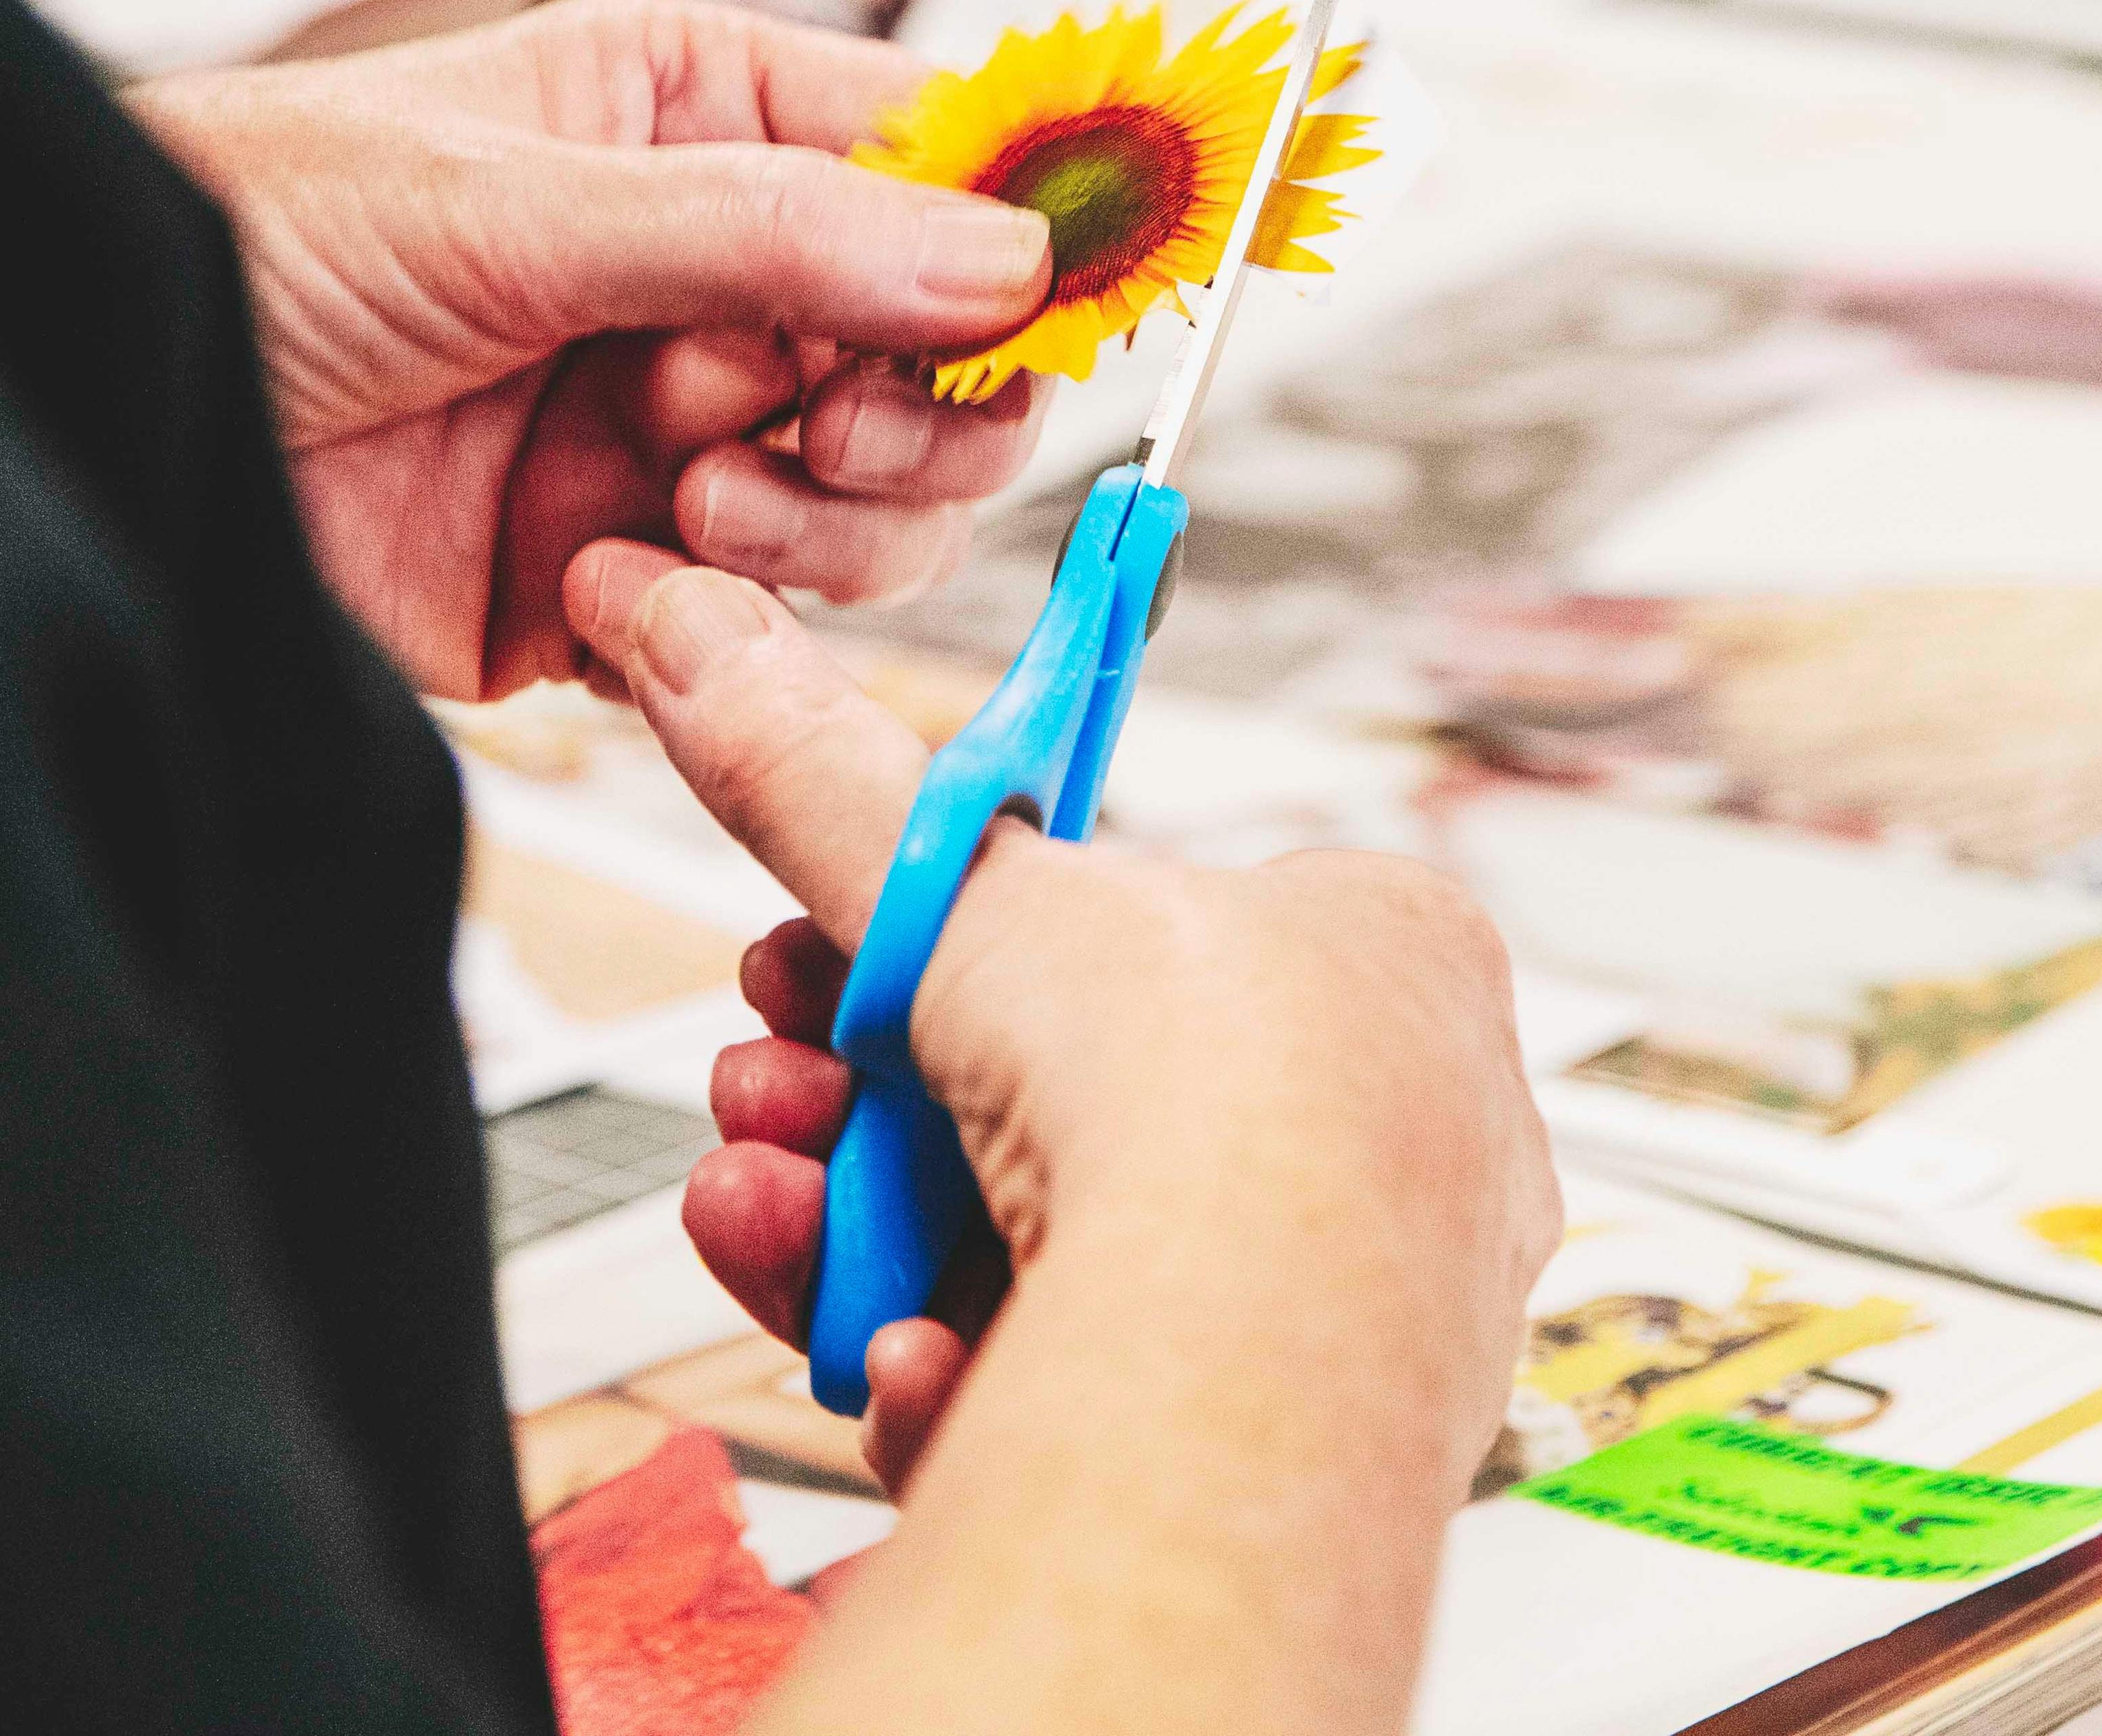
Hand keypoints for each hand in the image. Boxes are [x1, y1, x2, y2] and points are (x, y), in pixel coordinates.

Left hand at [130, 0, 1056, 698]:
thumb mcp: (513, 201)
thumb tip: (1001, 257)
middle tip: (826, 425)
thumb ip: (767, 232)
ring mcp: (675, 433)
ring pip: (885, 508)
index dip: (1025, 241)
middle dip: (917, 413)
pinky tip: (608, 589)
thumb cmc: (247, 229)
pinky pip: (766, 626)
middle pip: (952, 363)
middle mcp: (716, 278)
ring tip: (684, 503)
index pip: (944, 167)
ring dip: (820, 522)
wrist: (89, 408)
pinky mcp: (621, 580)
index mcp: (706, 122)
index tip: (1070, 303)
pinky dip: (723, 628)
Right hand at [567, 538, 1557, 1503]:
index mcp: (1388, 956)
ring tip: (768, 1206)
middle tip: (767, 1086)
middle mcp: (1399, 1136)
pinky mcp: (1279, 1468)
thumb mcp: (970, 888)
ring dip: (872, 1235)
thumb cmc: (1210, 1096)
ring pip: (1059, 1261)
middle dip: (867, 1100)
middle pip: (1069, 1101)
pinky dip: (965, 1375)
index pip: (1145, 925)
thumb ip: (822, 778)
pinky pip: (1095, 1407)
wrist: (1260, 1364)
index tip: (818, 959)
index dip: (953, 943)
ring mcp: (1353, 1315)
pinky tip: (903, 1355)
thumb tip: (702, 632)